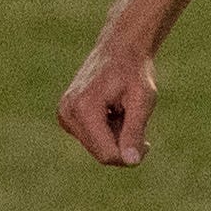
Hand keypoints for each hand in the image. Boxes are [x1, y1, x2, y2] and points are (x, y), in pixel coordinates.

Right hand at [58, 40, 157, 166]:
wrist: (120, 49)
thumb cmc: (134, 72)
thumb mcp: (142, 100)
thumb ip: (135, 131)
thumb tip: (131, 162)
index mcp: (83, 108)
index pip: (107, 154)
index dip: (130, 155)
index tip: (146, 143)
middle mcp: (68, 113)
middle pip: (100, 153)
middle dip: (121, 144)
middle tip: (135, 120)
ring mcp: (64, 115)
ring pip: (96, 148)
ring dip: (114, 136)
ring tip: (122, 111)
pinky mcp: (65, 117)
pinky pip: (91, 139)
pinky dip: (106, 131)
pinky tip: (112, 110)